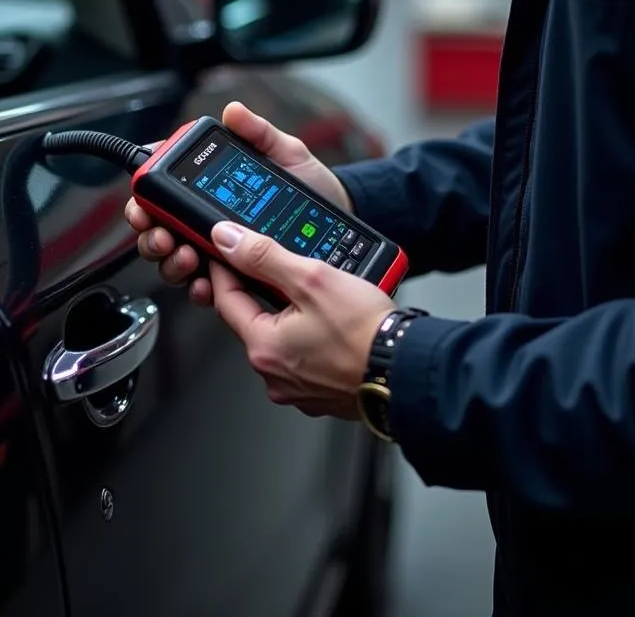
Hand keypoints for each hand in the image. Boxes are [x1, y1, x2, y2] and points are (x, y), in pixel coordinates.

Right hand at [125, 100, 352, 305]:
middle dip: (152, 235)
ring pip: (173, 260)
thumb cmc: (313, 186)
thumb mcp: (287, 153)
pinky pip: (203, 287)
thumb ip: (259, 132)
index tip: (145, 205)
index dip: (144, 196)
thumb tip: (234, 112)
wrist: (341, 224)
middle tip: (165, 236)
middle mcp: (206, 216)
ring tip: (189, 258)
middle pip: (157, 228)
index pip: (163, 187)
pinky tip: (205, 286)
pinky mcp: (233, 275)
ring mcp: (216, 247)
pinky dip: (197, 289)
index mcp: (210, 184)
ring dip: (172, 262)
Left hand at [208, 221, 395, 419]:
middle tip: (275, 268)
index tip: (225, 252)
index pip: (225, 300)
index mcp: (264, 348)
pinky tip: (330, 324)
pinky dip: (310, 338)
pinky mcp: (322, 393)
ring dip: (288, 316)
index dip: (224, 269)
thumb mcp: (312, 279)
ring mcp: (298, 389)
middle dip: (260, 292)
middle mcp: (274, 375)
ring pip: (280, 340)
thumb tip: (228, 240)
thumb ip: (264, 257)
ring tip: (313, 295)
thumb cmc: (367, 333)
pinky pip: (304, 357)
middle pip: (252, 321)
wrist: (409, 370)